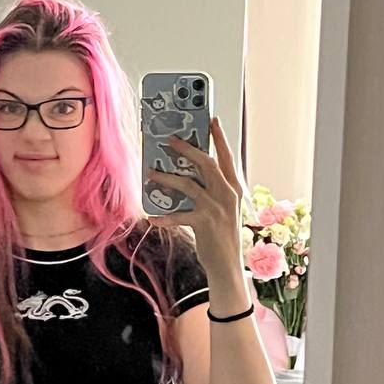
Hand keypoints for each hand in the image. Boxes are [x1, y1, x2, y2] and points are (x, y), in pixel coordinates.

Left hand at [146, 115, 246, 275]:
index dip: (219, 137)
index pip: (227, 157)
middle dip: (187, 148)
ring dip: (166, 177)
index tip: (211, 119)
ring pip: (188, 184)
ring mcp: (216, 208)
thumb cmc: (221, 234)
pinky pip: (178, 215)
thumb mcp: (222, 208)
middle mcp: (227, 194)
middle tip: (169, 140)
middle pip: (207, 163)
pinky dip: (164, 217)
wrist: (227, 264)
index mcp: (234, 188)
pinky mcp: (204, 222)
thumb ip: (211, 190)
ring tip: (149, 173)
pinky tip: (151, 218)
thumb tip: (186, 174)